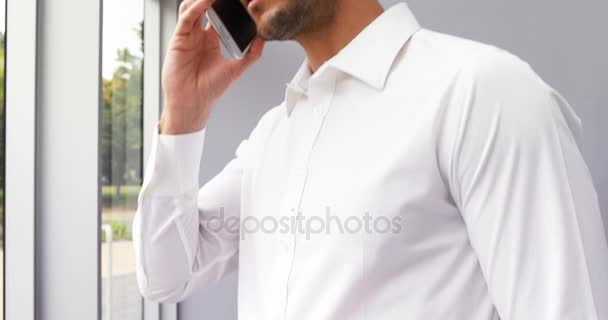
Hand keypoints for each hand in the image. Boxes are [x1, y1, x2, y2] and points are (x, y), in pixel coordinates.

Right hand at [160, 0, 264, 133]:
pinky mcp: (178, 39)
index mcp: (211, 41)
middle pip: (205, 8)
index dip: (229, 8)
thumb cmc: (210, 90)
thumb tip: (264, 40)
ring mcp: (188, 36)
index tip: (243, 2)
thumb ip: (251, 55)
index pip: (220, 17)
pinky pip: (186, 18)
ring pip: (192, 8)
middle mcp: (198, 36)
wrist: (193, 103)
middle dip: (216, 0)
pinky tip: (207, 1)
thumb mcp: (236, 69)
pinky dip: (196, 7)